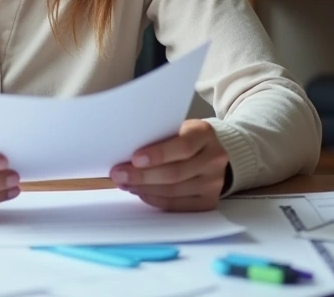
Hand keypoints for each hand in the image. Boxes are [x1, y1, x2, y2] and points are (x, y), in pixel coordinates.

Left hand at [110, 119, 229, 211]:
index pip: (183, 146)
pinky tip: (140, 192)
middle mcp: (214, 158)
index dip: (158, 154)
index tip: (135, 159)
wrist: (211, 154)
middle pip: (175, 172)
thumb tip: (125, 153)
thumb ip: (159, 137)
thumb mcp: (177, 129)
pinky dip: (154, 199)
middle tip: (119, 175)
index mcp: (205, 134)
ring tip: (125, 184)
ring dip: (144, 189)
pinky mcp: (208, 201)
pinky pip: (176, 205)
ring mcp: (214, 182)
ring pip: (173, 191)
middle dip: (142, 175)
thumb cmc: (185, 139)